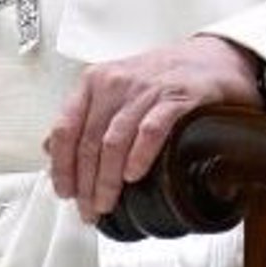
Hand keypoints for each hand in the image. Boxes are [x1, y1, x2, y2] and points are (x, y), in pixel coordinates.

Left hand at [44, 35, 260, 222]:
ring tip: (107, 202)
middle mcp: (115, 83)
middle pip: (89, 141)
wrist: (213, 57)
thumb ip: (84, 116)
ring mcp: (145, 89)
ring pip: (114, 140)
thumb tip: (52, 148)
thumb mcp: (115, 88)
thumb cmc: (163, 77)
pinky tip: (134, 175)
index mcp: (94, 82)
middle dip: (85, 182)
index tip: (64, 192)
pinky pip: (151, 129)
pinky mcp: (176, 97)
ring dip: (107, 178)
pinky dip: (139, 155)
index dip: (61, 165)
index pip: (65, 128)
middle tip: (88, 208)